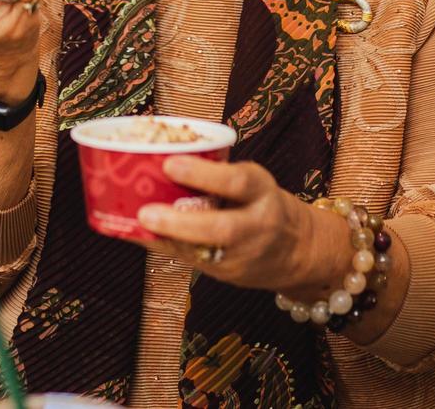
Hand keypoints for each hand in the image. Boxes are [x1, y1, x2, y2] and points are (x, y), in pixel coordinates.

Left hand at [137, 156, 347, 295]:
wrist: (299, 249)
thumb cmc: (263, 204)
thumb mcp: (253, 182)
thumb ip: (219, 176)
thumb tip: (161, 160)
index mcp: (263, 192)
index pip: (238, 182)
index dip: (203, 174)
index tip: (169, 163)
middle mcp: (257, 224)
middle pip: (222, 228)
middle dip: (181, 223)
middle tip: (145, 212)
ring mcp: (244, 254)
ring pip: (204, 252)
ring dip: (167, 239)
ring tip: (136, 226)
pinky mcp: (229, 274)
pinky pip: (192, 261)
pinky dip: (164, 248)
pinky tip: (140, 237)